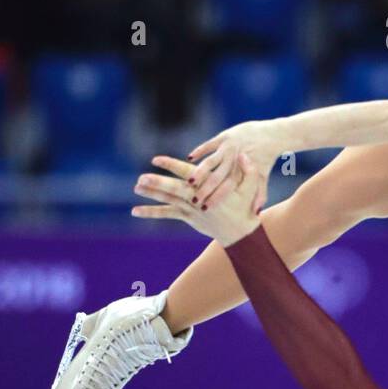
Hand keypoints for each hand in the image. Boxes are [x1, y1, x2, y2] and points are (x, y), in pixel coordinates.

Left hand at [131, 155, 263, 245]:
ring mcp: (191, 210)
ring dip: (152, 194)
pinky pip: (167, 214)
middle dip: (157, 183)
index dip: (172, 167)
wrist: (241, 234)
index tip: (156, 160)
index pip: (188, 175)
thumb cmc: (246, 208)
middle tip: (141, 178)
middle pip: (175, 190)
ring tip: (136, 187)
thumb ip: (249, 171)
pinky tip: (135, 211)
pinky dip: (151, 212)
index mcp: (210, 189)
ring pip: (169, 201)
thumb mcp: (252, 188)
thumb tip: (243, 154)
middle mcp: (198, 200)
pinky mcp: (188, 218)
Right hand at [186, 120, 286, 209]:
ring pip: (211, 162)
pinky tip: (189, 158)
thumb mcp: (261, 176)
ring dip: (200, 172)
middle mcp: (234, 161)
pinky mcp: (224, 136)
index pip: (227, 188)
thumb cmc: (266, 159)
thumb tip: (256, 212)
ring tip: (189, 182)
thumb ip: (259, 194)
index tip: (205, 209)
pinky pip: (209, 144)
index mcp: (241, 172)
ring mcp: (228, 148)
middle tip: (194, 200)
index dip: (215, 198)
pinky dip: (199, 150)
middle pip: (217, 177)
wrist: (272, 135)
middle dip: (205, 190)